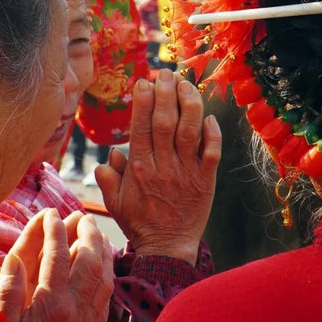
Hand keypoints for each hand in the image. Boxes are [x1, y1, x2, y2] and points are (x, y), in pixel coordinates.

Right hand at [0, 209, 112, 321]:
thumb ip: (5, 290)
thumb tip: (10, 257)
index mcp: (50, 304)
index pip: (56, 255)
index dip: (54, 230)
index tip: (50, 213)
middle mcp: (74, 309)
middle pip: (88, 259)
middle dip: (86, 232)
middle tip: (81, 215)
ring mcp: (89, 321)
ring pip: (104, 275)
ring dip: (101, 250)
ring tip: (96, 232)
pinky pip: (107, 295)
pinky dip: (107, 273)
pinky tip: (104, 263)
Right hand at [96, 69, 221, 264]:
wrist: (168, 249)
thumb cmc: (139, 222)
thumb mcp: (114, 201)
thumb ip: (109, 174)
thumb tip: (113, 152)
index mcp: (138, 168)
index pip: (141, 126)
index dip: (143, 101)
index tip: (143, 81)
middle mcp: (163, 167)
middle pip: (165, 122)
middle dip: (165, 93)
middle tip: (164, 73)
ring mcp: (186, 173)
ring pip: (190, 130)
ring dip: (189, 103)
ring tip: (185, 83)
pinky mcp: (206, 181)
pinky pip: (212, 152)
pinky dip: (212, 132)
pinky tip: (209, 115)